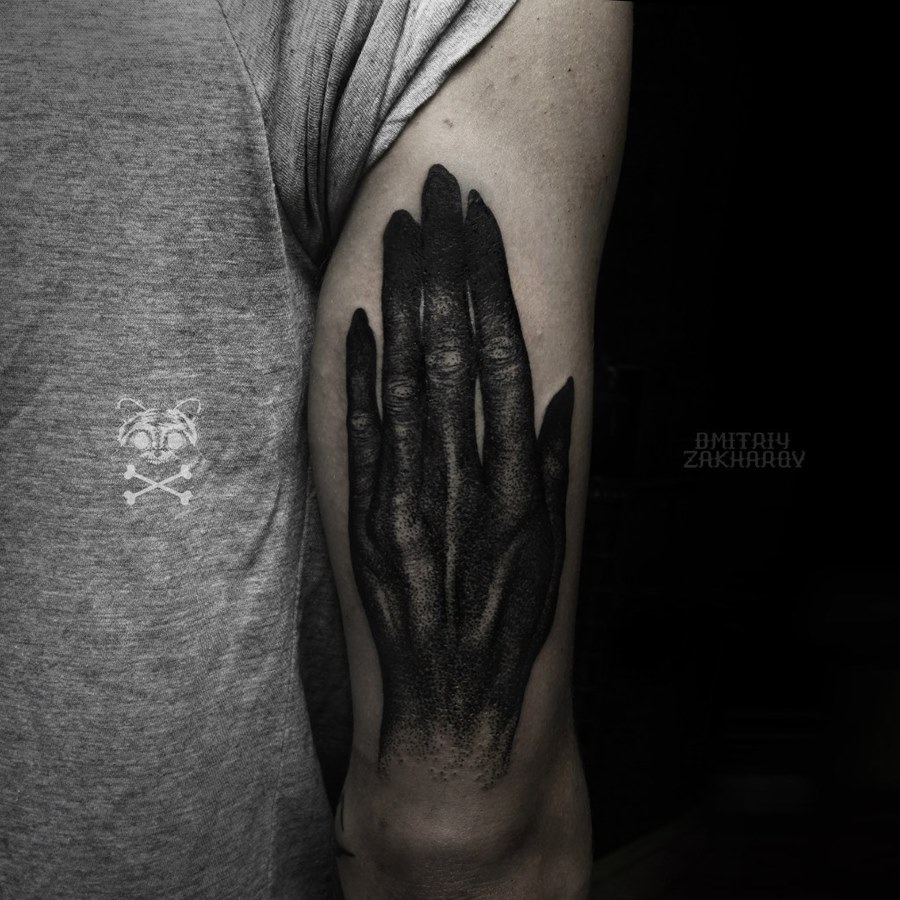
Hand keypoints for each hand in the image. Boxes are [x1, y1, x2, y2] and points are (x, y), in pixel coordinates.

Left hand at [345, 165, 573, 781]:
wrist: (453, 701)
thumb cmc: (512, 626)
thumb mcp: (555, 551)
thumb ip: (554, 467)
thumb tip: (556, 390)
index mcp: (520, 482)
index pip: (502, 355)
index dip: (489, 284)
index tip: (480, 227)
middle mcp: (467, 478)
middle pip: (452, 347)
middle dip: (445, 264)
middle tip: (437, 195)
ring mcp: (411, 497)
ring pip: (406, 376)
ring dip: (400, 298)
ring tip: (396, 232)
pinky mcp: (368, 519)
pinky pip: (363, 435)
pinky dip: (359, 376)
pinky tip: (357, 322)